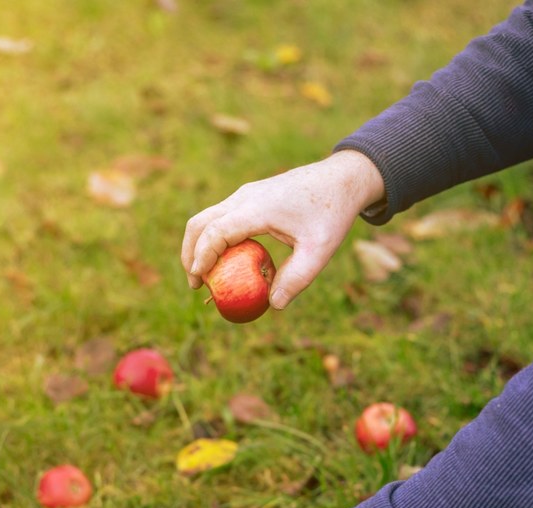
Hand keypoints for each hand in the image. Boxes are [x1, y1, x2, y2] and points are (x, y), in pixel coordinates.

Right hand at [182, 150, 384, 309]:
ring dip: (200, 245)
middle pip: (200, 222)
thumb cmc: (332, 212)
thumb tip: (274, 305)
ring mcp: (245, 194)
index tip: (199, 282)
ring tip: (208, 276)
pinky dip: (215, 238)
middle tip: (196, 284)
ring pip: (207, 217)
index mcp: (258, 208)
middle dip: (190, 254)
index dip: (202, 257)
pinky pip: (222, 217)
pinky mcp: (250, 195)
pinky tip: (227, 260)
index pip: (216, 231)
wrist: (341, 177)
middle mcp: (245, 197)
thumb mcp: (320, 250)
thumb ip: (297, 278)